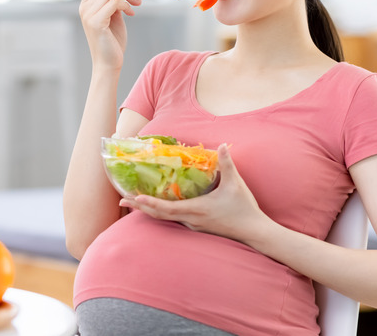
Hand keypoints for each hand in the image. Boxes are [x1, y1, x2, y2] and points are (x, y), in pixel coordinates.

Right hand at [79, 0, 144, 71]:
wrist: (109, 63)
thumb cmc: (112, 42)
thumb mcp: (113, 17)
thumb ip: (113, 2)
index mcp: (86, 5)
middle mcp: (84, 8)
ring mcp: (89, 15)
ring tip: (138, 3)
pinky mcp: (96, 22)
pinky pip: (115, 3)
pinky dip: (127, 6)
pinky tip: (132, 14)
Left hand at [119, 144, 265, 240]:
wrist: (254, 232)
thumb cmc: (244, 208)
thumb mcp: (236, 184)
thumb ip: (227, 163)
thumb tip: (222, 145)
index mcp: (196, 210)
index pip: (166, 209)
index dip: (149, 203)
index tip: (134, 198)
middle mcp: (190, 220)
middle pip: (159, 216)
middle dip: (140, 208)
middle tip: (122, 201)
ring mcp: (193, 225)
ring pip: (164, 219)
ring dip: (148, 211)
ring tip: (133, 202)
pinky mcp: (196, 227)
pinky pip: (173, 220)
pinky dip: (160, 213)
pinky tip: (155, 207)